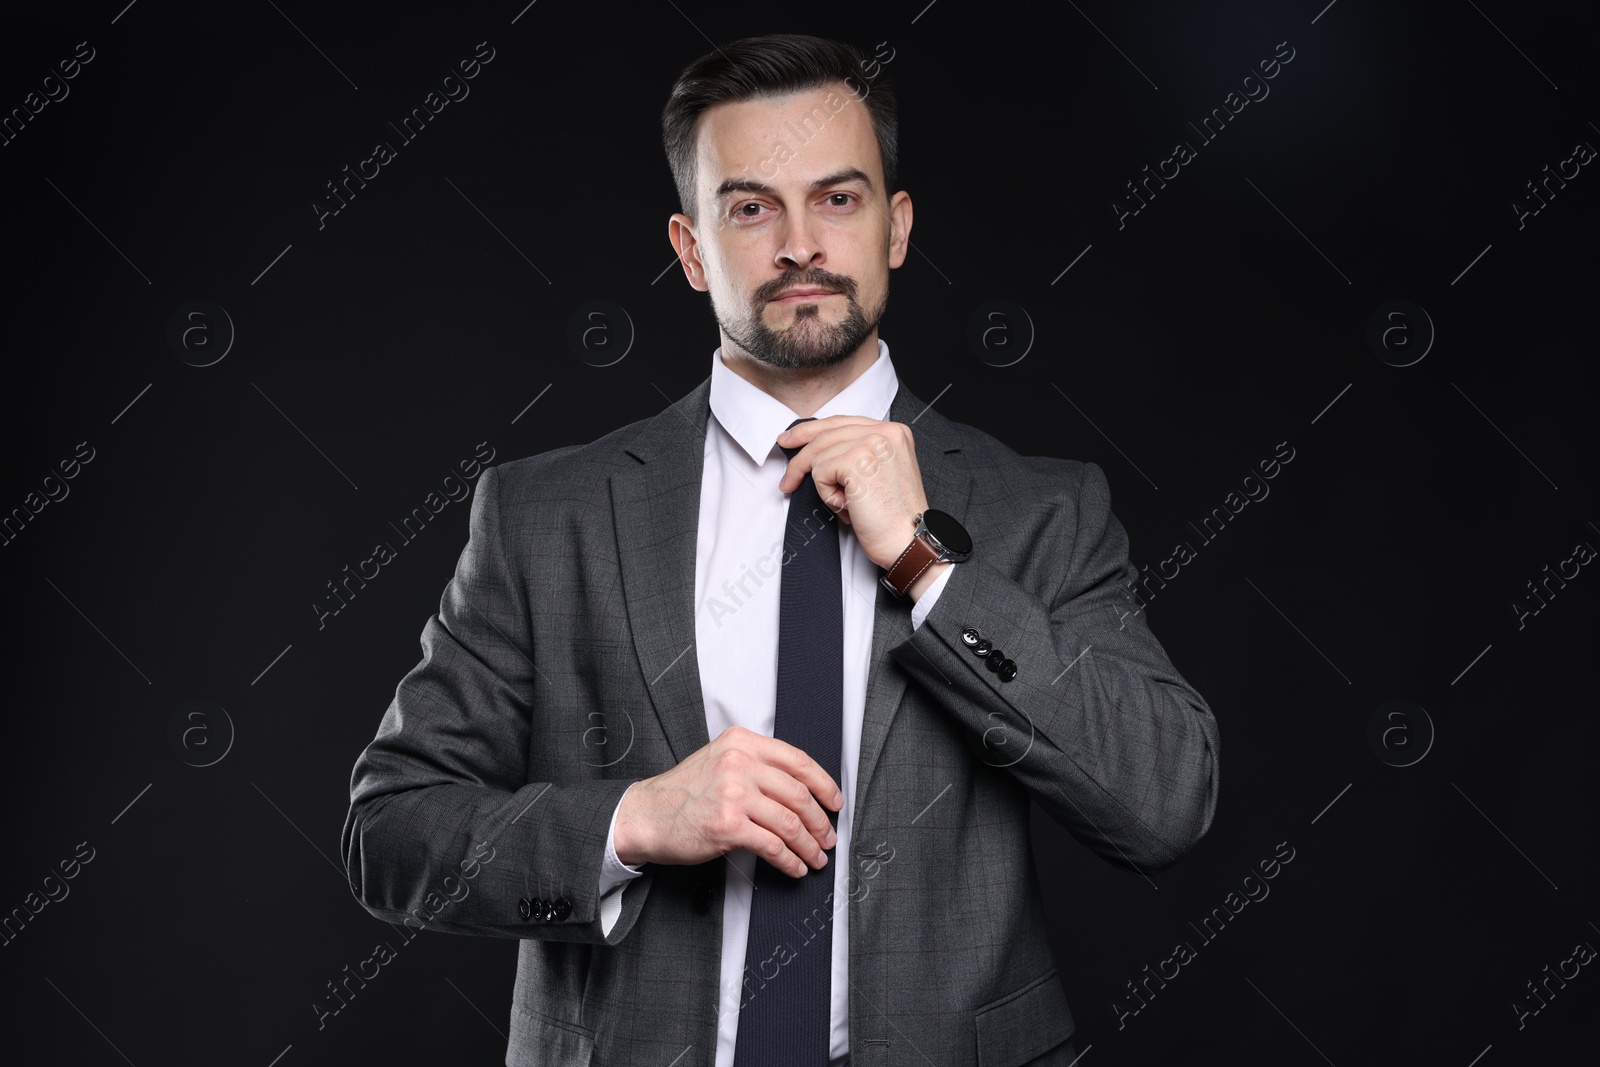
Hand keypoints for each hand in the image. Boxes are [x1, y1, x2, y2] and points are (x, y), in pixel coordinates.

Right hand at [614, 725, 842, 876]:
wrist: (644, 814)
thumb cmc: (683, 792)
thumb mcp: (720, 760)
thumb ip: (757, 765)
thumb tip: (802, 789)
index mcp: (741, 743)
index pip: (797, 760)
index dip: (824, 784)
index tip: (835, 802)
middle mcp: (739, 763)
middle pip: (799, 794)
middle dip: (820, 821)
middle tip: (828, 837)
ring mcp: (733, 794)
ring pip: (790, 822)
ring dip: (809, 844)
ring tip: (816, 857)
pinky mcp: (727, 826)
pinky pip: (772, 846)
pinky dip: (790, 860)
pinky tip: (795, 867)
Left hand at [776, 415, 927, 570]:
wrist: (910, 541)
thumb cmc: (895, 519)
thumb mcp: (879, 474)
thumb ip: (858, 454)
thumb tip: (818, 450)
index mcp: (894, 432)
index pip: (842, 422)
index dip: (812, 431)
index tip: (792, 439)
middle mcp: (885, 431)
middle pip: (826, 433)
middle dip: (800, 456)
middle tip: (788, 475)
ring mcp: (871, 443)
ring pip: (819, 455)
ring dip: (825, 486)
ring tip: (848, 504)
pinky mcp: (856, 461)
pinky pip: (819, 472)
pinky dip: (827, 494)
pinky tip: (849, 506)